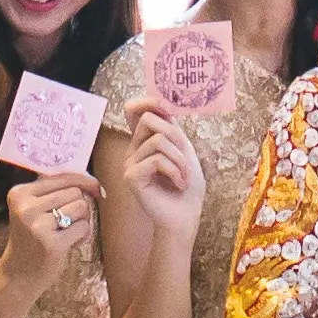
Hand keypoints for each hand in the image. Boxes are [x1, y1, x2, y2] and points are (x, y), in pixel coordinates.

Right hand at [0, 171, 98, 294]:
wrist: (18, 274)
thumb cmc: (31, 238)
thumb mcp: (32, 209)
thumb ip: (53, 191)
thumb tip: (91, 180)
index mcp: (20, 193)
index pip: (61, 177)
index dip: (82, 180)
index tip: (95, 186)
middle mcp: (26, 207)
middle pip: (74, 192)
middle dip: (77, 206)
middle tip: (65, 222)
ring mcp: (38, 226)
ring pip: (81, 207)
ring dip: (80, 220)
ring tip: (65, 232)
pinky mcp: (52, 244)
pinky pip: (82, 228)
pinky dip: (81, 235)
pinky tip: (68, 243)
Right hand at [115, 107, 207, 229]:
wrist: (186, 216)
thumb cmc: (187, 186)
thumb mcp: (183, 149)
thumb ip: (170, 127)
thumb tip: (160, 103)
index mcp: (145, 141)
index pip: (134, 111)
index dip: (147, 101)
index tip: (166, 108)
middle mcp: (133, 150)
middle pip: (148, 120)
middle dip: (175, 137)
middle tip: (184, 161)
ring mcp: (129, 163)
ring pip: (157, 141)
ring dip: (179, 160)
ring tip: (183, 178)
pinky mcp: (131, 177)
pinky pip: (157, 160)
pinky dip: (175, 171)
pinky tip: (177, 184)